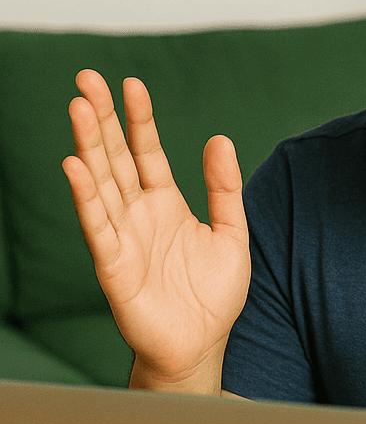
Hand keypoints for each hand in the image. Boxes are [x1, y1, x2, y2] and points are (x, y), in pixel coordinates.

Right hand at [62, 69, 250, 387]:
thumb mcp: (232, 234)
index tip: (131, 84)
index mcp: (165, 204)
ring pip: (101, 183)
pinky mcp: (114, 266)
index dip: (138, 119)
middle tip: (87, 79)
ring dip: (89, 146)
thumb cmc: (213, 295)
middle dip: (103, 119)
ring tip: (79, 107)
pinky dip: (86, 197)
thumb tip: (220, 139)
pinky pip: (98, 227)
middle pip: (115, 158)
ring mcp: (123, 238)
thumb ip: (225, 189)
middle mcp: (138, 215)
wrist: (201, 345)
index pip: (147, 152)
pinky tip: (75, 166)